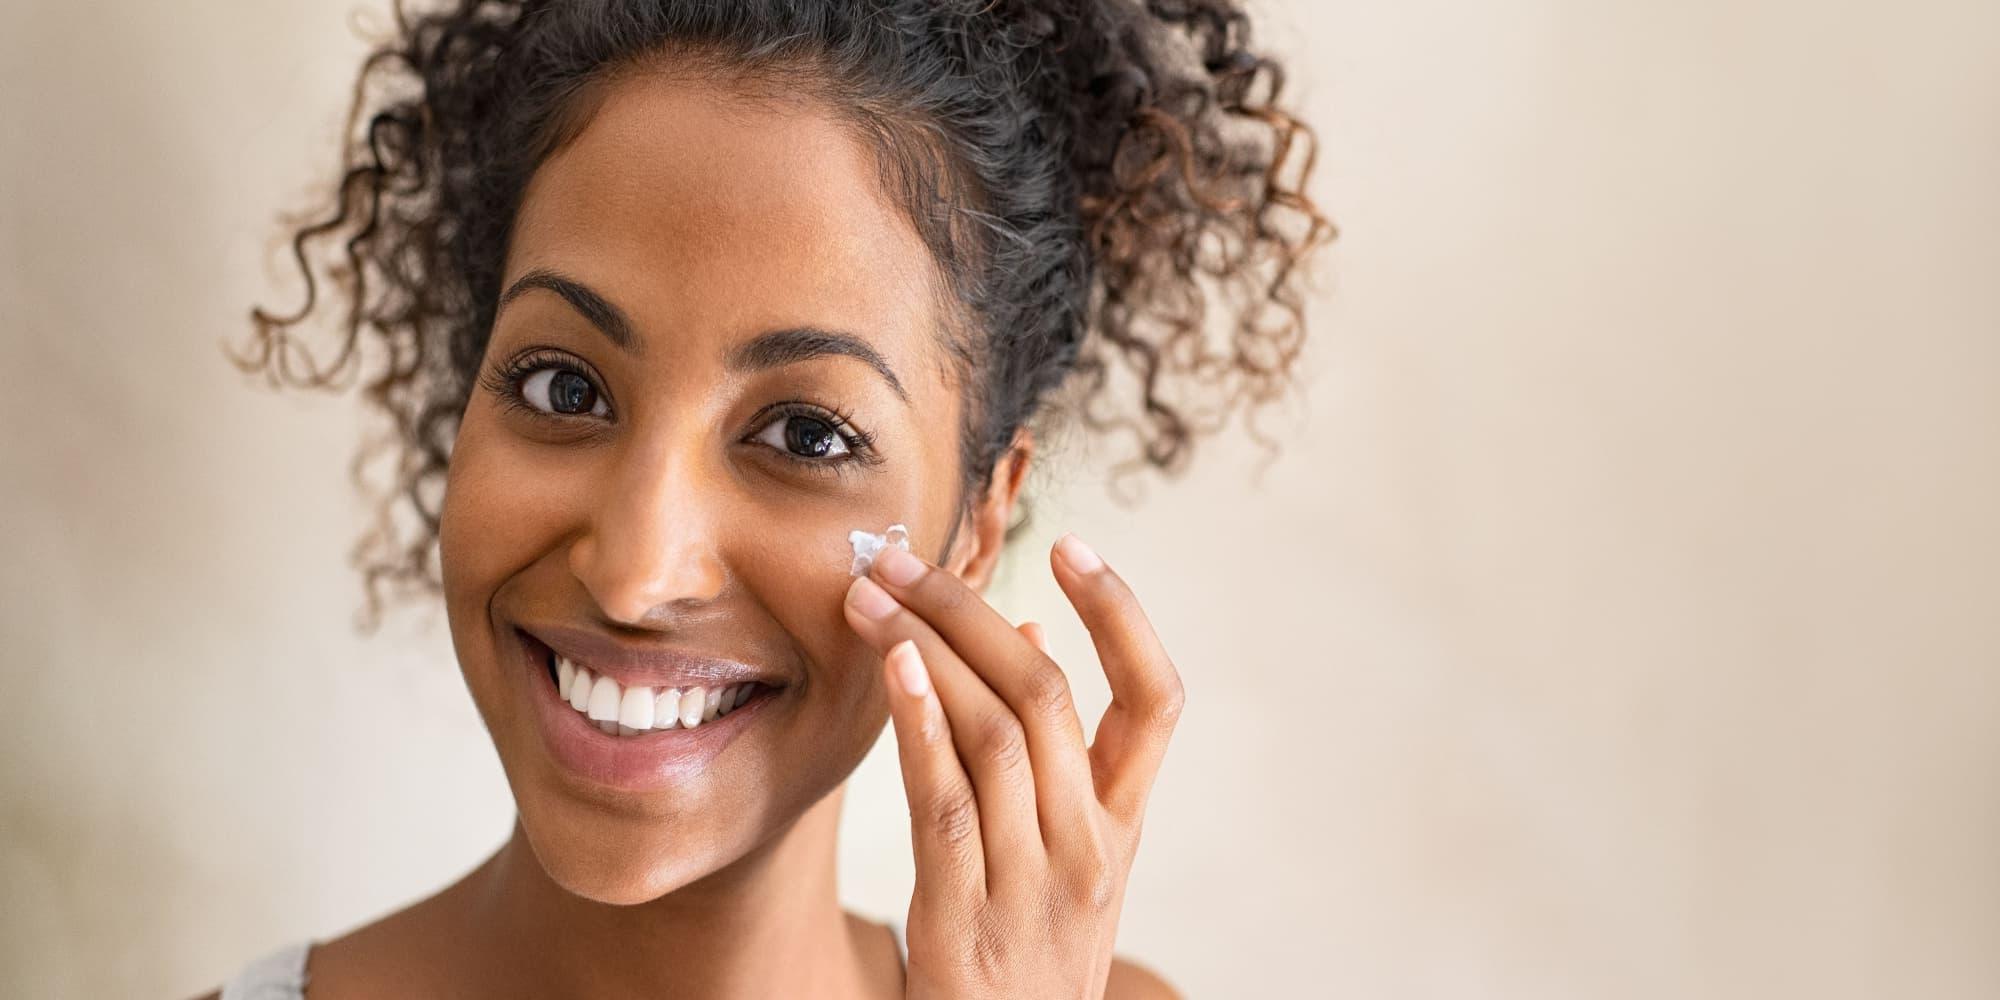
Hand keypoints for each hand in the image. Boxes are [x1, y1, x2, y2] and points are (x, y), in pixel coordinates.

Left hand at [843, 533, 1184, 999]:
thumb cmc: (1023, 953)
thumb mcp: (1062, 859)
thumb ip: (1055, 757)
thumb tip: (1032, 633)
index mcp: (1121, 827)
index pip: (1157, 701)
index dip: (1122, 615)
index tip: (1071, 546)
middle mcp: (1090, 851)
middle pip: (1048, 696)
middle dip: (969, 611)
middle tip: (900, 557)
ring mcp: (1032, 888)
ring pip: (994, 735)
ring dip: (925, 648)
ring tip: (870, 594)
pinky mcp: (964, 923)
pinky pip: (945, 806)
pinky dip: (920, 727)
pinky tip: (891, 669)